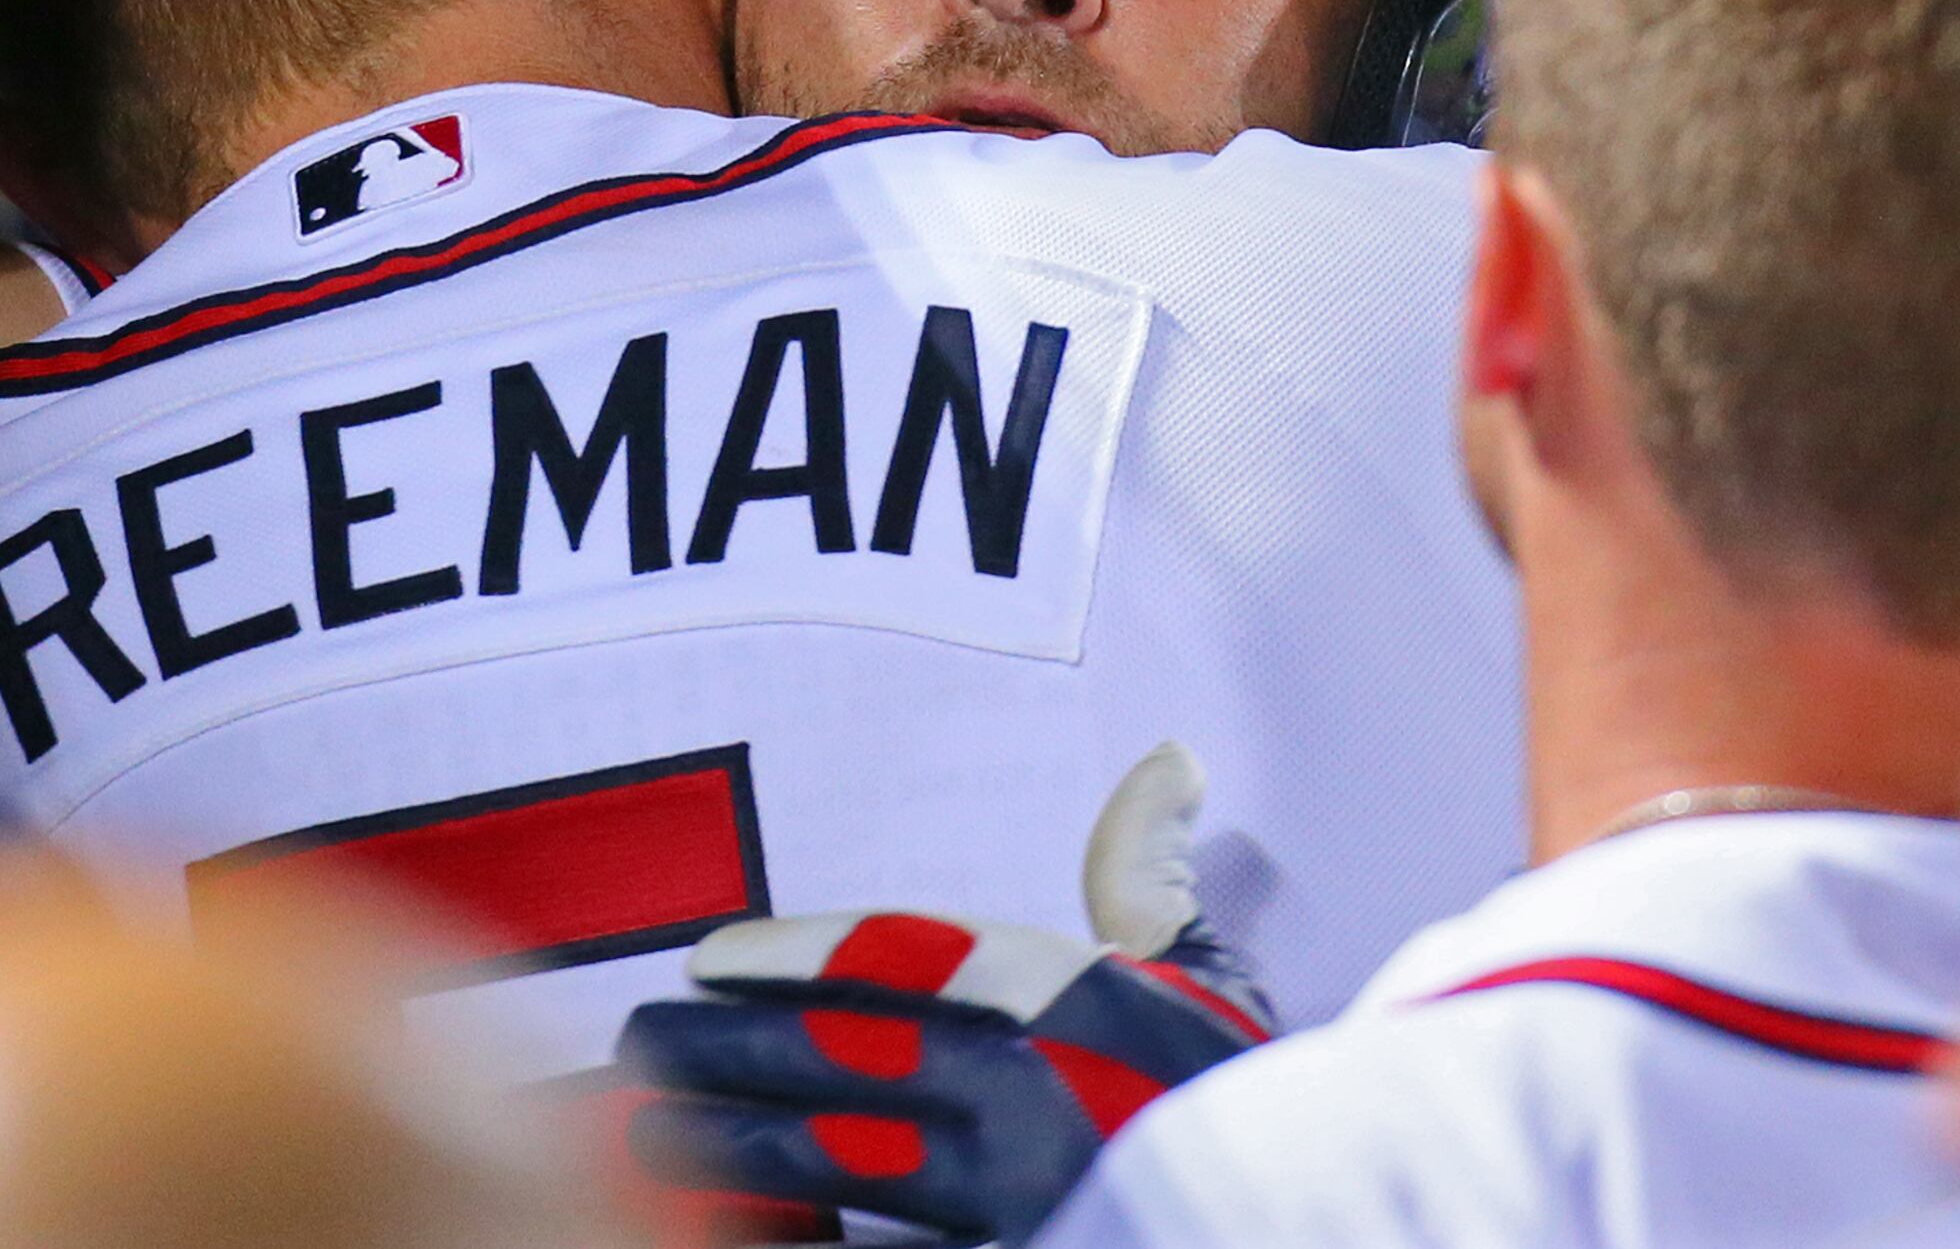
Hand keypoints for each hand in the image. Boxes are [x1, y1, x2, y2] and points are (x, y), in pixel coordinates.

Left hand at [615, 743, 1270, 1242]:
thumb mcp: (1208, 974)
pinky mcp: (1012, 1248)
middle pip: (835, 1056)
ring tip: (645, 1131)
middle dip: (727, 1048)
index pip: (893, 961)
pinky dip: (808, 1247)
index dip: (789, 956)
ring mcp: (1010, 1187)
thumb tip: (1167, 761)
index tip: (708, 954)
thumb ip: (1153, 875)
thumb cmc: (1246, 1092)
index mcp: (1059, 1001)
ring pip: (835, 1162)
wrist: (1319, 1207)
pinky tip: (734, 1237)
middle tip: (640, 1041)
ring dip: (732, 1145)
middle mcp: (1021, 1087)